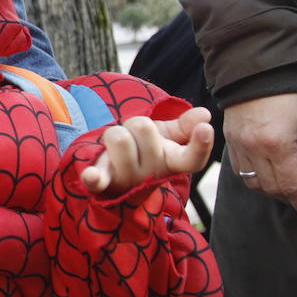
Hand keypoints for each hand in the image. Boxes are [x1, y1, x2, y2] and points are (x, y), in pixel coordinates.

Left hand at [81, 106, 213, 196]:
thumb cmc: (145, 149)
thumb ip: (186, 126)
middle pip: (144, 128)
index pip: (192, 158)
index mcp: (172, 162)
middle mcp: (151, 174)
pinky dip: (94, 177)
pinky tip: (91, 176)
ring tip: (118, 144)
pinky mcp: (103, 181)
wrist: (119, 172)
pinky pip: (98, 179)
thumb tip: (205, 115)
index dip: (201, 145)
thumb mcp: (167, 136)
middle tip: (134, 135)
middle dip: (136, 123)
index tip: (206, 128)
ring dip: (115, 132)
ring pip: (120, 138)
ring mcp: (127, 178)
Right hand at [222, 92, 296, 217]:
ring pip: (252, 183)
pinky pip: (239, 170)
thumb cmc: (292, 91)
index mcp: (277, 144)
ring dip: (271, 190)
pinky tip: (267, 173)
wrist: (258, 68)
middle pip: (271, 189)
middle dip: (290, 199)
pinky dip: (254, 177)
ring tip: (286, 187)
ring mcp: (237, 145)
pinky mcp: (229, 139)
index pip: (291, 187)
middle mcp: (253, 148)